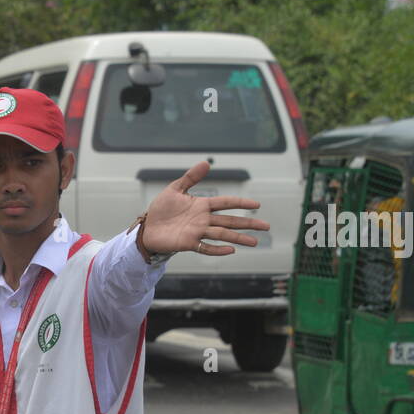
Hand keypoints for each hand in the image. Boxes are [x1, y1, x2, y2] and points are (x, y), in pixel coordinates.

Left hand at [139, 162, 269, 255]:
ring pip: (222, 235)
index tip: (256, 204)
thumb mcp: (174, 189)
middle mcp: (203, 219)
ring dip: (238, 238)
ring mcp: (197, 232)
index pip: (226, 203)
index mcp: (202, 205)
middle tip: (266, 226)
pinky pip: (206, 247)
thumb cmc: (161, 209)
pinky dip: (217, 249)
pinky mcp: (188, 243)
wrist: (147, 227)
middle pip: (230, 221)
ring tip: (255, 242)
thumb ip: (190, 178)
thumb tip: (206, 163)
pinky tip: (231, 250)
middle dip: (248, 223)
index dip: (240, 203)